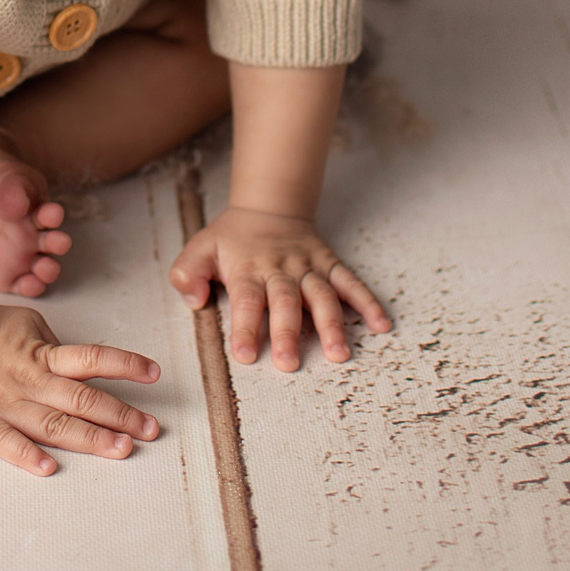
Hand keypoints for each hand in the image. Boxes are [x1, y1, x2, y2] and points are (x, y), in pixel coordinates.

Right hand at [0, 302, 161, 475]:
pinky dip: (24, 454)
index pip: (91, 359)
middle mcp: (30, 381)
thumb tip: (76, 359)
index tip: (154, 374)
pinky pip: (2, 440)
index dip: (123, 365)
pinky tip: (47, 468)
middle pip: (82, 399)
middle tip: (151, 430)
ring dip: (89, 438)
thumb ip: (49, 345)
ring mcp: (4, 402)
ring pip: (53, 423)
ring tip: (121, 450)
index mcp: (42, 356)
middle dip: (120, 415)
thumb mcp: (22, 323)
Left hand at [169, 207, 391, 370]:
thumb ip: (188, 273)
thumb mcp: (200, 248)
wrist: (268, 207)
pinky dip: (367, 302)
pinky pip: (351, 282)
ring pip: (322, 295)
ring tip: (339, 353)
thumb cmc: (232, 238)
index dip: (244, 327)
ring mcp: (309, 266)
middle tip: (289, 363)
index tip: (245, 356)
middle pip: (285, 301)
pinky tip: (381, 324)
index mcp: (247, 268)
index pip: (245, 299)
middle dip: (288, 332)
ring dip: (332, 324)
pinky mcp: (330, 264)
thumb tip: (194, 300)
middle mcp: (280, 268)